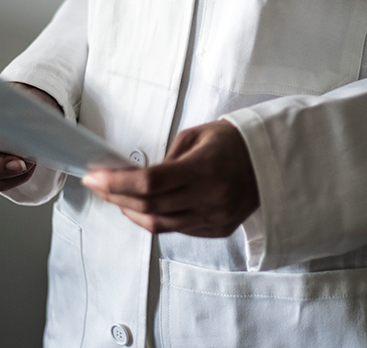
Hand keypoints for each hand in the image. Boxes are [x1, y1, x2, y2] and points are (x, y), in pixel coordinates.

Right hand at [0, 82, 57, 190]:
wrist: (28, 111)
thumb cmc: (14, 98)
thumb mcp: (11, 95)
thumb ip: (5, 102)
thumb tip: (14, 113)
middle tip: (18, 162)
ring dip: (10, 169)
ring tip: (31, 158)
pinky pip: (0, 183)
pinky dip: (17, 177)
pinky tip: (30, 165)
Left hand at [82, 121, 258, 237]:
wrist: (270, 160)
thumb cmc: (232, 141)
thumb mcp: (196, 136)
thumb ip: (165, 159)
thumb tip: (134, 176)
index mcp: (203, 169)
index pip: (149, 182)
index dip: (117, 182)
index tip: (95, 176)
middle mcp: (209, 199)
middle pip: (149, 206)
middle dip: (116, 195)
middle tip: (97, 184)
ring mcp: (213, 218)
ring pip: (159, 225)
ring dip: (131, 211)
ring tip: (115, 196)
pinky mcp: (217, 229)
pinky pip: (176, 229)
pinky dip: (154, 218)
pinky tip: (143, 205)